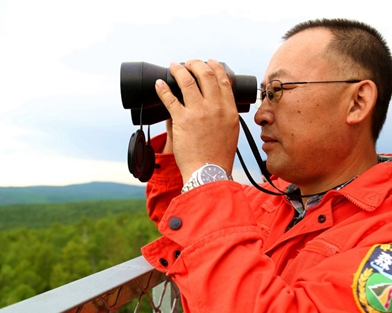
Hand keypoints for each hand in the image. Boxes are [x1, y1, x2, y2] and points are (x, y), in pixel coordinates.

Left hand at [155, 59, 238, 181]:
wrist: (209, 172)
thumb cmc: (219, 156)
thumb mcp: (231, 131)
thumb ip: (226, 114)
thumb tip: (218, 101)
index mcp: (229, 110)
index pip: (223, 80)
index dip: (214, 67)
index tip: (208, 62)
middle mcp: (215, 107)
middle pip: (205, 74)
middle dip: (195, 64)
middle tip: (189, 63)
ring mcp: (198, 112)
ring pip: (187, 80)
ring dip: (178, 70)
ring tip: (173, 67)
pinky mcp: (182, 120)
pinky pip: (170, 98)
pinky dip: (163, 88)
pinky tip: (159, 84)